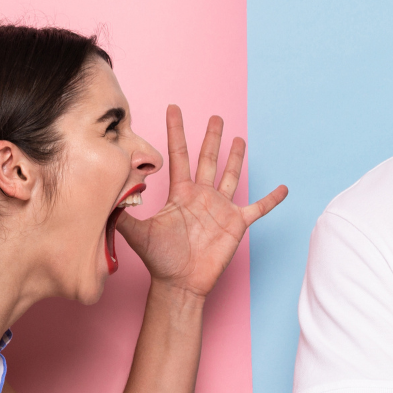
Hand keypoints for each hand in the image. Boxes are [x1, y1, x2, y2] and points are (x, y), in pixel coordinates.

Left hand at [119, 106, 285, 297]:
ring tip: (239, 139)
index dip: (176, 131)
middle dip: (211, 138)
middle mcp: (201, 196)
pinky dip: (271, 199)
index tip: (174, 108)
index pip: (178, 155)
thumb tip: (109, 196)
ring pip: (230, 176)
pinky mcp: (236, 223)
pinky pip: (258, 208)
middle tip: (216, 117)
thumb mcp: (138, 234)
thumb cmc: (159, 260)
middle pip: (207, 159)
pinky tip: (283, 188)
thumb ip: (124, 214)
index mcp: (180, 193)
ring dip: (236, 158)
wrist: (179, 283)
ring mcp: (220, 208)